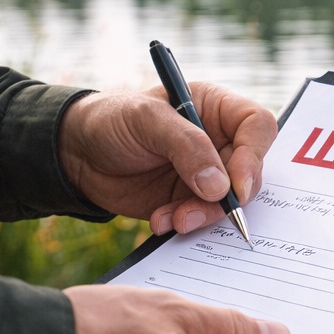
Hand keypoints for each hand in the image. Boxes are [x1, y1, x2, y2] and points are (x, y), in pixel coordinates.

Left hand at [58, 83, 277, 234]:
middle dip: (227, 197)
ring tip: (174, 219)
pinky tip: (160, 221)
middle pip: (250, 171)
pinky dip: (185, 224)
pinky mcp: (190, 201)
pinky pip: (203, 219)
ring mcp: (206, 174)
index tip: (237, 187)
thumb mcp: (146, 120)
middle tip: (197, 208)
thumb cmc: (111, 120)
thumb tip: (221, 187)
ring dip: (204, 216)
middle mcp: (219, 141)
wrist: (76, 154)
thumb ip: (186, 146)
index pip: (257, 127)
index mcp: (216, 108)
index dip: (255, 156)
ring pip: (229, 202)